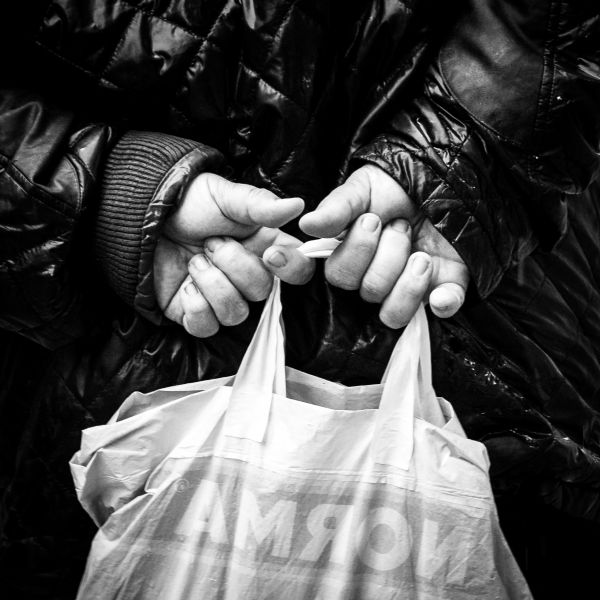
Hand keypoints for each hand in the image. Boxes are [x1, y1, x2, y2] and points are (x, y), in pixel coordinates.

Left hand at [154, 173, 314, 336]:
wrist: (143, 217)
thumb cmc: (189, 204)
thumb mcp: (225, 196)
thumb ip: (260, 204)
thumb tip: (297, 205)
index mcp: (265, 247)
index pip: (298, 270)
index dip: (292, 269)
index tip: (270, 255)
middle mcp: (247, 276)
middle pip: (264, 292)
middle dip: (235, 265)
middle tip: (211, 244)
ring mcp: (222, 298)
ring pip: (237, 313)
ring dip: (213, 284)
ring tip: (194, 261)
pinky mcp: (196, 314)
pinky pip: (207, 326)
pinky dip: (195, 306)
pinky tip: (186, 285)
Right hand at [294, 164, 468, 327]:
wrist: (439, 177)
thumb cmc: (393, 187)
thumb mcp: (363, 189)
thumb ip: (337, 207)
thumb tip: (306, 224)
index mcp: (352, 259)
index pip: (339, 277)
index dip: (355, 254)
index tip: (371, 220)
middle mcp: (377, 279)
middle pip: (369, 291)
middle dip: (388, 256)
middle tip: (402, 226)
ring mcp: (411, 288)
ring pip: (395, 313)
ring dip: (409, 284)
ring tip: (421, 256)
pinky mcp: (447, 287)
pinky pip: (443, 309)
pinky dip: (443, 302)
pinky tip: (441, 293)